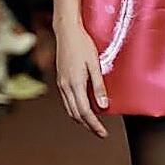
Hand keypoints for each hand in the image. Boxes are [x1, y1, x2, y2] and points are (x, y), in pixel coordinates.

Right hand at [55, 18, 108, 137]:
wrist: (67, 32)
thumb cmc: (83, 44)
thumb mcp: (94, 65)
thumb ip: (98, 86)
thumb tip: (104, 105)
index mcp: (75, 84)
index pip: (85, 112)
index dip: (94, 125)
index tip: (103, 133)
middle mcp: (65, 86)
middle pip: (76, 114)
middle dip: (88, 125)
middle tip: (100, 132)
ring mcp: (61, 84)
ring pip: (70, 109)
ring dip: (81, 119)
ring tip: (93, 124)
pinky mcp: (61, 80)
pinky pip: (67, 101)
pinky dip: (75, 109)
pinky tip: (83, 108)